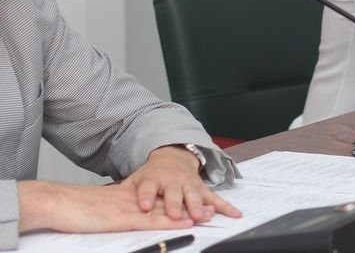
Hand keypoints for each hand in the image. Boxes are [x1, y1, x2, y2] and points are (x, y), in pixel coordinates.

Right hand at [17, 180, 195, 233]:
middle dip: (190, 204)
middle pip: (168, 201)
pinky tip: (186, 222)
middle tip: (212, 207)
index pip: (159, 196)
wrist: (58, 203)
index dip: (179, 198)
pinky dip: (171, 221)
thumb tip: (124, 212)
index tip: (197, 200)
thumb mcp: (101, 206)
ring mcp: (132, 208)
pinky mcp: (125, 219)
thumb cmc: (76, 209)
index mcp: (129, 195)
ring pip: (166, 209)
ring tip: (208, 214)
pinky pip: (153, 220)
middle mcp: (135, 199)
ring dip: (188, 212)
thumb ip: (116, 207)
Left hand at [122, 145, 240, 222]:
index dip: (145, 196)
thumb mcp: (135, 179)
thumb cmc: (151, 174)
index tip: (143, 206)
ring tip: (203, 216)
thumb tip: (103, 203)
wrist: (173, 156)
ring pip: (195, 196)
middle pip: (174, 193)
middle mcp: (173, 181)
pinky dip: (225, 206)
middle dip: (176, 204)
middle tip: (177, 213)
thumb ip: (124, 191)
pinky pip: (215, 198)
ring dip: (200, 206)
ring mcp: (189, 184)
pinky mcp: (202, 188)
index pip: (148, 188)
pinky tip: (234, 213)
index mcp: (153, 179)